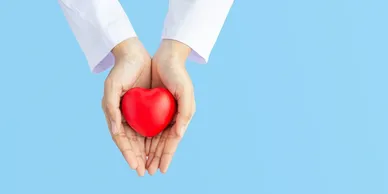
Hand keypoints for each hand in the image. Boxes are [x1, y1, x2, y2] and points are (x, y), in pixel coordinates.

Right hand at [102, 38, 150, 175]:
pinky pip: (153, 127)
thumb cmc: (121, 70)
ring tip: (155, 167)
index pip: (122, 140)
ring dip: (148, 153)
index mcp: (115, 116)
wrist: (135, 55)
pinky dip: (156, 139)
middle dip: (139, 158)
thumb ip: (111, 109)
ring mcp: (137, 114)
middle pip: (133, 143)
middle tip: (146, 173)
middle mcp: (126, 118)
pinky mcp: (148, 109)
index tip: (135, 166)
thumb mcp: (112, 87)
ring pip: (143, 138)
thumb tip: (115, 131)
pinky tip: (161, 148)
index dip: (128, 154)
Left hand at [146, 40, 195, 174]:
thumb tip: (179, 135)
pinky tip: (135, 146)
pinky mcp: (150, 107)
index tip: (161, 170)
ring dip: (146, 151)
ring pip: (152, 137)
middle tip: (147, 172)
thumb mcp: (185, 92)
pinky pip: (144, 125)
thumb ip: (185, 113)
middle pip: (161, 143)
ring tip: (140, 165)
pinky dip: (141, 137)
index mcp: (180, 117)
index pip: (172, 142)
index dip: (166, 156)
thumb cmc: (178, 74)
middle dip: (155, 158)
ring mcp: (160, 113)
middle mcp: (170, 118)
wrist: (166, 57)